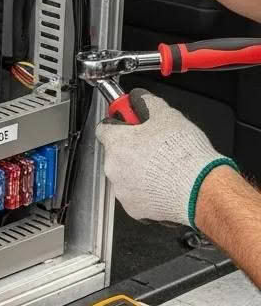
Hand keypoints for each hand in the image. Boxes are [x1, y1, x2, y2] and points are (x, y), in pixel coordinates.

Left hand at [96, 89, 236, 227]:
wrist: (200, 189)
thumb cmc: (184, 155)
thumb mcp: (167, 114)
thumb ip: (146, 102)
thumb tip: (139, 97)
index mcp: (117, 142)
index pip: (104, 128)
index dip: (119, 123)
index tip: (128, 122)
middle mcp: (113, 167)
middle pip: (116, 152)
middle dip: (132, 148)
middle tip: (154, 146)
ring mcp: (122, 189)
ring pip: (125, 175)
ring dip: (139, 170)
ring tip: (163, 167)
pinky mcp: (133, 208)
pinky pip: (136, 195)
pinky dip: (147, 190)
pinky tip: (163, 183)